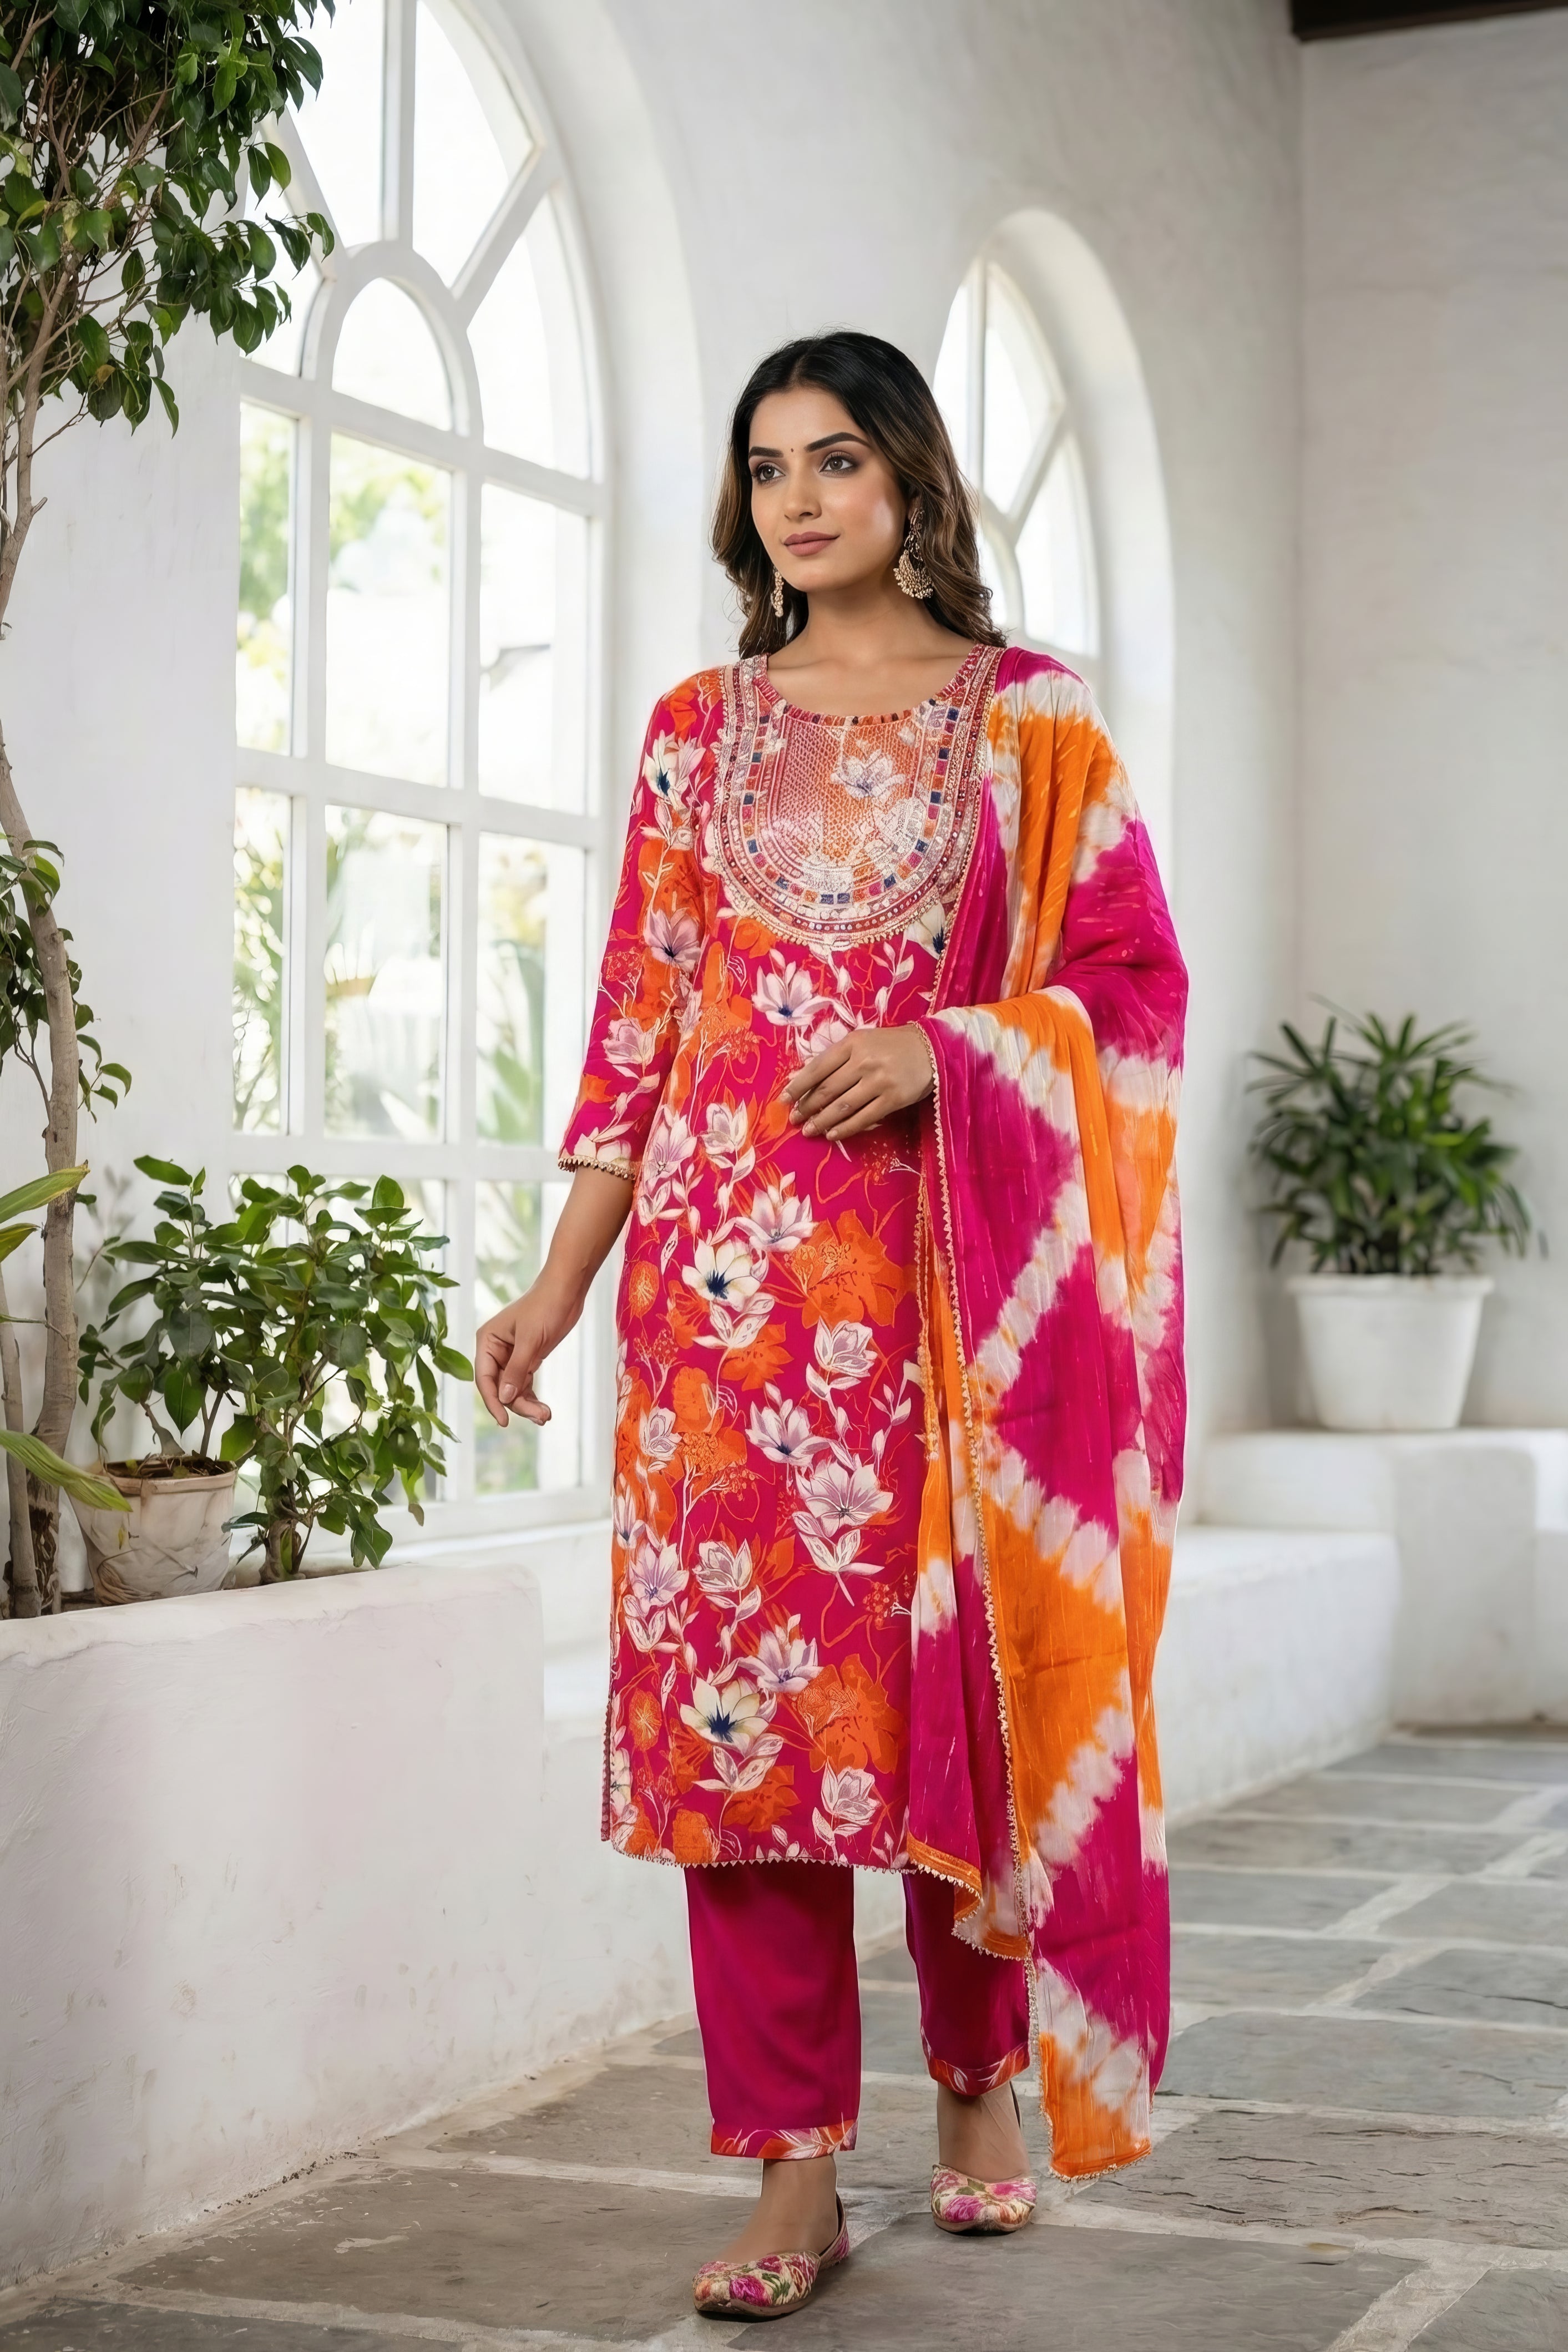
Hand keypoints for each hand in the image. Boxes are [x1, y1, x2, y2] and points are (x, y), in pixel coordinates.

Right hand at [474, 1279, 580, 1430]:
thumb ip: (517, 1369)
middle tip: (540, 1416)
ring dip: (527, 1404)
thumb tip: (504, 1398)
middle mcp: (495, 1350)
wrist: (567, 1291)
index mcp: (487, 1341)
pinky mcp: (527, 1359)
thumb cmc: (545, 1307)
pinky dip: (532, 1398)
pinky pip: (524, 1385)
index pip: (484, 1378)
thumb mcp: (530, 1340)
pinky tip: (544, 1409)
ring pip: (512, 1390)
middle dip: (517, 1404)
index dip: (492, 1401)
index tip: (503, 1421)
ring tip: (546, 1416)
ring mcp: (511, 1356)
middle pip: (499, 1387)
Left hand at [783, 1023, 935, 1141]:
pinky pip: (864, 1118)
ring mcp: (879, 1081)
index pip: (817, 1067)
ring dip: (822, 1121)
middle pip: (827, 1090)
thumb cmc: (891, 1045)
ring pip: (843, 1106)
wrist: (932, 1049)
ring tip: (808, 1131)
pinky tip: (833, 1135)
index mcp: (852, 1044)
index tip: (784, 1099)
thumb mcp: (862, 1041)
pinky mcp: (893, 1099)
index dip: (798, 1086)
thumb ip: (835, 1058)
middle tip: (794, 1119)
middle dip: (807, 1107)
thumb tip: (802, 1078)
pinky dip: (846, 1128)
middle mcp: (864, 1062)